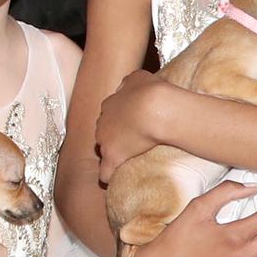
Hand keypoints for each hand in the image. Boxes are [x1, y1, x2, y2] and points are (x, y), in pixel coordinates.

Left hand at [93, 71, 169, 185]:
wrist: (155, 108)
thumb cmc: (150, 91)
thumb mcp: (138, 77)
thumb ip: (129, 83)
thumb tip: (127, 87)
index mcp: (109, 105)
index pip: (110, 115)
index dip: (121, 121)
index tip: (133, 125)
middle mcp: (102, 123)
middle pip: (104, 133)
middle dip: (115, 138)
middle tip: (133, 142)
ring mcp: (105, 142)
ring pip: (103, 151)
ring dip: (113, 155)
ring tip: (127, 161)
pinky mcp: (112, 157)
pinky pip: (105, 172)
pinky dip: (108, 175)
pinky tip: (113, 180)